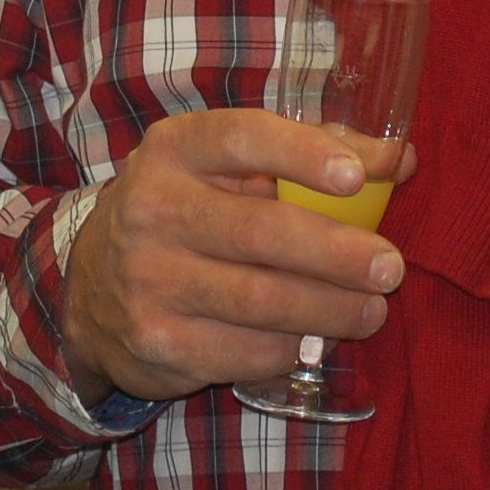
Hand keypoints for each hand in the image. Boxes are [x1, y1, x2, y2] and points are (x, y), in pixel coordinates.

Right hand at [61, 110, 410, 404]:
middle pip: (262, 232)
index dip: (302, 155)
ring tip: (372, 310)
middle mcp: (152, 209)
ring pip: (261, 300)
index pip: (242, 139)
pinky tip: (315, 341)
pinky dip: (292, 348)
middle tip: (390, 267)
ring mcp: (149, 280)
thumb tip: (399, 159)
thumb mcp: (225, 170)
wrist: (89, 291)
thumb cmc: (186, 214)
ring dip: (330, 309)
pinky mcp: (158, 343)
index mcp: (175, 149)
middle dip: (338, 253)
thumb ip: (310, 155)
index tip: (355, 177)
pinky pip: (246, 351)